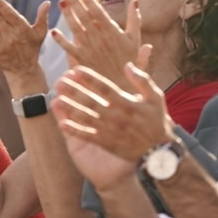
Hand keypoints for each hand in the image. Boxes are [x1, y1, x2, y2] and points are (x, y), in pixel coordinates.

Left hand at [52, 0, 148, 90]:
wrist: (122, 87)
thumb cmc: (129, 63)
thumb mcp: (135, 40)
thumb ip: (135, 20)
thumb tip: (136, 1)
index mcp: (112, 31)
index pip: (98, 12)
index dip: (88, 0)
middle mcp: (99, 37)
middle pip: (84, 16)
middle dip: (74, 2)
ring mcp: (89, 48)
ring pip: (76, 28)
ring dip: (67, 15)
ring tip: (60, 2)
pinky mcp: (81, 60)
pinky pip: (69, 48)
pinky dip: (61, 40)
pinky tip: (53, 31)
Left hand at [52, 64, 174, 166]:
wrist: (160, 152)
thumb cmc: (157, 122)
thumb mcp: (156, 98)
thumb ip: (142, 80)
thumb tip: (127, 65)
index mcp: (127, 103)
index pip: (105, 87)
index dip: (90, 78)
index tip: (76, 70)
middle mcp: (117, 116)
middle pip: (91, 101)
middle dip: (74, 91)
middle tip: (59, 82)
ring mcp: (110, 130)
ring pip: (86, 118)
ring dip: (71, 109)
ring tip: (57, 100)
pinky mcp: (107, 143)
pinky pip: (88, 136)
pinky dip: (75, 130)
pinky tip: (62, 124)